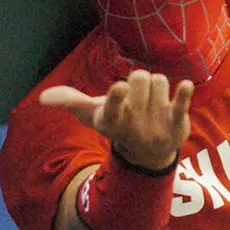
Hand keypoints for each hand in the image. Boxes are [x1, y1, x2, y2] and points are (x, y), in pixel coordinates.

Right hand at [40, 71, 193, 170]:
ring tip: (152, 102)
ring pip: (159, 81)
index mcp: (111, 120)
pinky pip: (181, 105)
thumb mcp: (92, 114)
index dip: (117, 97)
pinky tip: (186, 85)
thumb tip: (43, 98)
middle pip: (139, 78)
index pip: (113, 107)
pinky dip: (184, 95)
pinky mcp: (176, 124)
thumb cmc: (117, 123)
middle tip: (137, 94)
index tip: (121, 87)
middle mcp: (133, 124)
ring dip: (156, 86)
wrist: (148, 151)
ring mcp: (156, 125)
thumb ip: (69, 101)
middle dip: (139, 79)